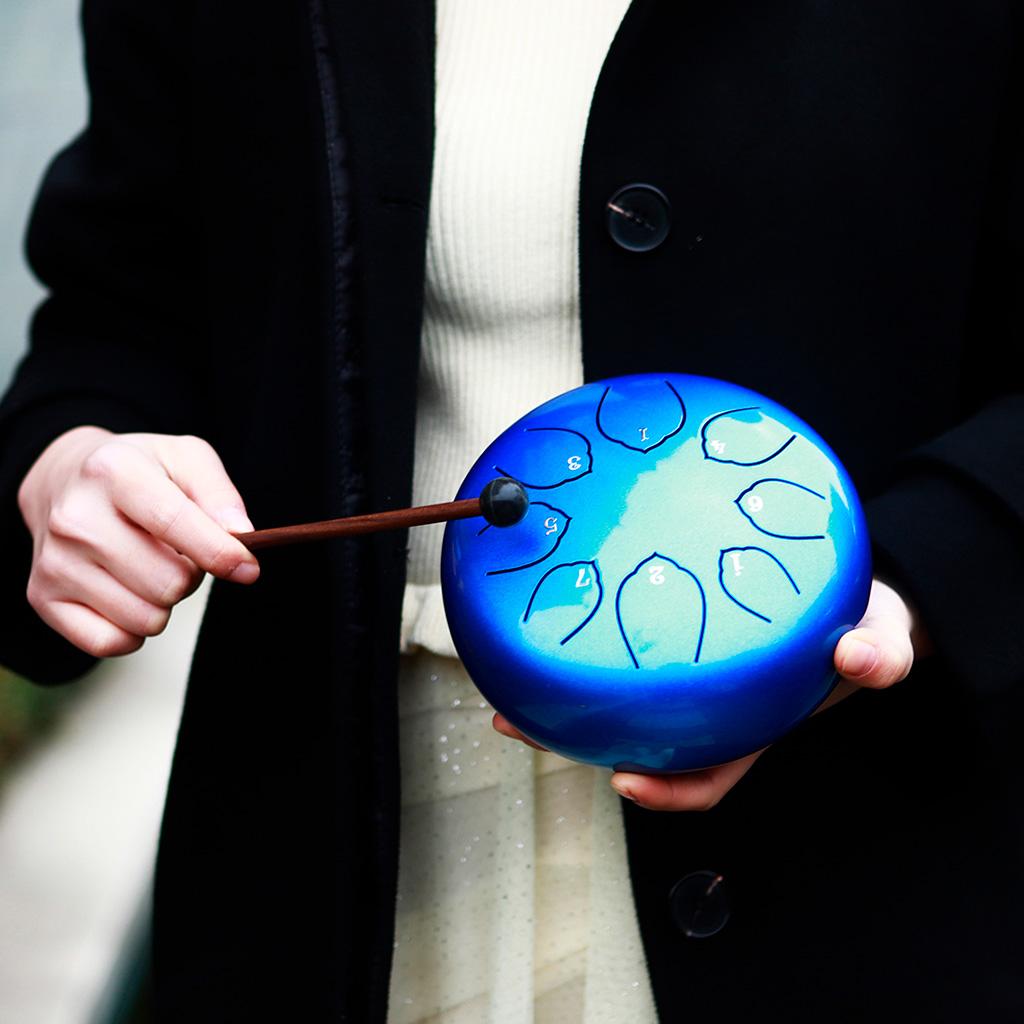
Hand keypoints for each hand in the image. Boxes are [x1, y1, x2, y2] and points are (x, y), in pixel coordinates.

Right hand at [17, 426, 259, 657]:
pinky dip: (132, 630)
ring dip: (164, 602)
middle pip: (168, 583)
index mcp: (114, 472)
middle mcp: (75, 518)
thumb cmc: (138, 471)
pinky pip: (111, 643)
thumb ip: (220, 494)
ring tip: (151, 568)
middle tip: (178, 554)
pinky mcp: (43, 597)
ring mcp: (55, 561)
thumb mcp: (186, 458)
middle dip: (191, 576)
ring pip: (145, 618)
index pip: (173, 523)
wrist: (65, 479)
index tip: (248, 569)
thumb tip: (240, 535)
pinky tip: (128, 594)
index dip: (219, 553)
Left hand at [492, 577, 927, 810]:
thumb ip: (880, 652)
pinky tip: (548, 616)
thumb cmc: (860, 627)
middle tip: (515, 724)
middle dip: (574, 741)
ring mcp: (687, 680)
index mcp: (752, 724)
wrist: (848, 594)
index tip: (627, 780)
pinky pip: (621, 650)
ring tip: (503, 679)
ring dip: (561, 696)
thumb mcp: (881, 638)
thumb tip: (859, 658)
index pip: (706, 774)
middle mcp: (710, 710)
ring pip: (617, 700)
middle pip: (637, 741)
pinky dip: (584, 646)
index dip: (668, 790)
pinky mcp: (673, 636)